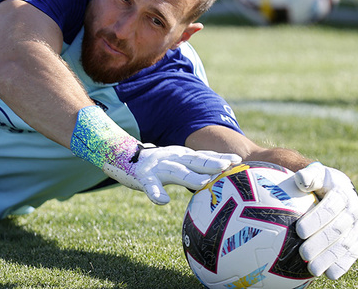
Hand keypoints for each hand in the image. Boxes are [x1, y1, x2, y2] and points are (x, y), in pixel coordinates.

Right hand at [102, 144, 240, 204]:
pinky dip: (156, 193)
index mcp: (181, 155)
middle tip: (227, 166)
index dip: (220, 157)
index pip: (204, 155)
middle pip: (195, 160)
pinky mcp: (142, 177)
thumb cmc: (153, 165)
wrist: (120, 156)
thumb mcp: (175, 162)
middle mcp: (171, 158)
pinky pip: (151, 187)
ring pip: (176, 172)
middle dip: (211, 163)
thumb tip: (217, 175)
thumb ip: (192, 168)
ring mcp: (157, 167)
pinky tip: (163, 201)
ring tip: (203, 182)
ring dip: (190, 177)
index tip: (238, 160)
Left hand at [294, 162, 357, 279]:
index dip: (316, 219)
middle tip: (303, 254)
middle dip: (320, 243)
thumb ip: (309, 176)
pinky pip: (352, 254)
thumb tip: (300, 179)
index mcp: (342, 193)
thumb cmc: (319, 182)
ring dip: (329, 258)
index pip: (330, 208)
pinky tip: (329, 274)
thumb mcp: (316, 174)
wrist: (338, 188)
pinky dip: (342, 265)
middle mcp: (353, 211)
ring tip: (312, 269)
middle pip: (338, 230)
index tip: (299, 231)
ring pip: (345, 245)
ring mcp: (357, 227)